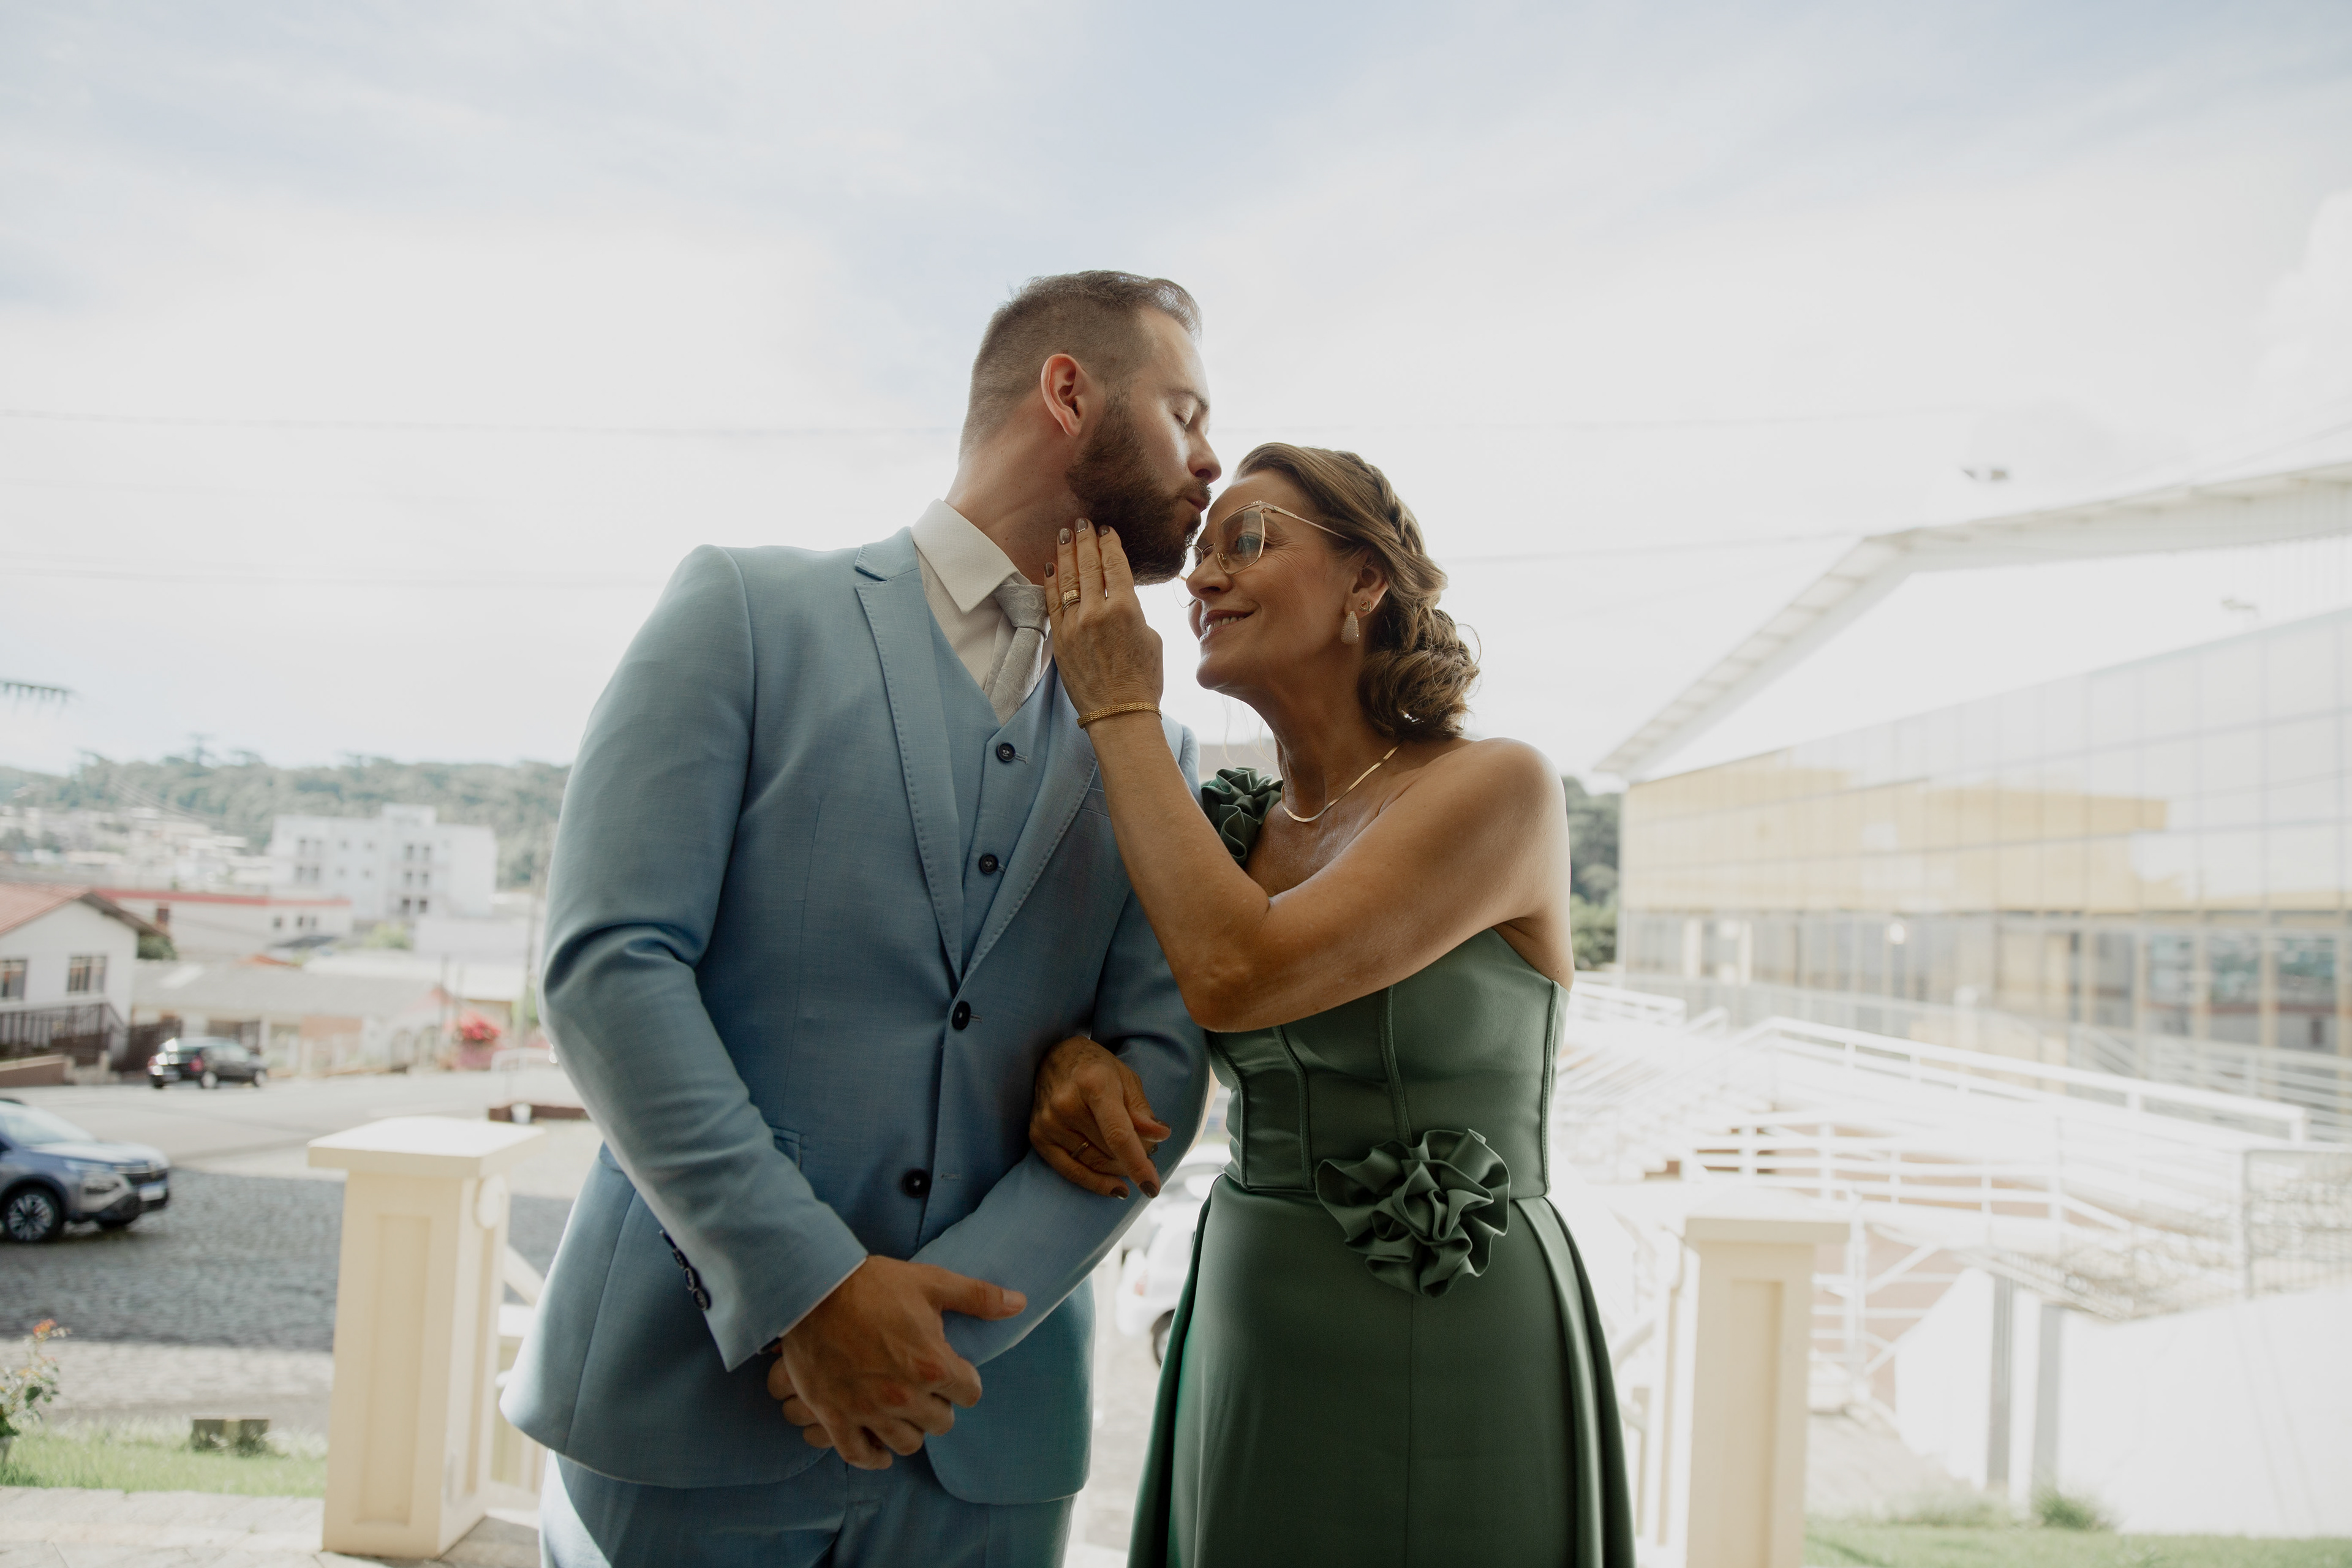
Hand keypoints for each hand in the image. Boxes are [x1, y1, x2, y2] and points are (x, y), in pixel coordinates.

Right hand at [766, 1256, 1024, 1468]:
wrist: (812, 1289)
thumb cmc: (874, 1284)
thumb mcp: (932, 1283)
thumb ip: (979, 1297)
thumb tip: (1020, 1304)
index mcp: (932, 1365)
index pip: (970, 1393)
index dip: (964, 1380)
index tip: (952, 1369)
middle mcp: (903, 1396)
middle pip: (942, 1422)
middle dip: (940, 1405)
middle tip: (926, 1387)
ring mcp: (868, 1410)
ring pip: (906, 1443)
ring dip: (910, 1429)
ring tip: (905, 1411)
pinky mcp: (835, 1417)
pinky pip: (860, 1455)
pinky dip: (873, 1455)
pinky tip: (880, 1447)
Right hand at [1030, 1035, 1170, 1199]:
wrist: (1053, 1056)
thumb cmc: (1097, 1068)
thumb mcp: (1127, 1079)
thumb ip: (1141, 1110)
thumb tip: (1160, 1136)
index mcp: (1093, 1083)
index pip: (1118, 1134)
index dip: (1137, 1163)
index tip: (1153, 1187)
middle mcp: (1066, 1104)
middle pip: (1109, 1151)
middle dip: (1135, 1158)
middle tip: (1149, 1152)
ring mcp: (1049, 1122)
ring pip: (1094, 1163)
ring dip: (1118, 1168)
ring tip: (1131, 1161)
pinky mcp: (1038, 1136)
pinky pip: (1071, 1171)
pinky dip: (1096, 1182)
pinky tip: (1116, 1187)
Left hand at [1045, 519, 1162, 718]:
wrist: (1119, 712)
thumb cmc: (1144, 679)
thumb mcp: (1151, 638)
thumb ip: (1134, 612)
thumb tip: (1120, 599)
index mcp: (1127, 609)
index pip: (1116, 564)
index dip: (1109, 543)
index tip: (1105, 529)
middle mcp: (1098, 612)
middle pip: (1089, 565)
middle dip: (1085, 540)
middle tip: (1082, 522)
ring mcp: (1075, 625)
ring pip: (1068, 579)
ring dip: (1066, 553)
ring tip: (1064, 534)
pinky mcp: (1060, 639)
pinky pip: (1053, 602)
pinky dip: (1051, 582)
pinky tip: (1051, 566)